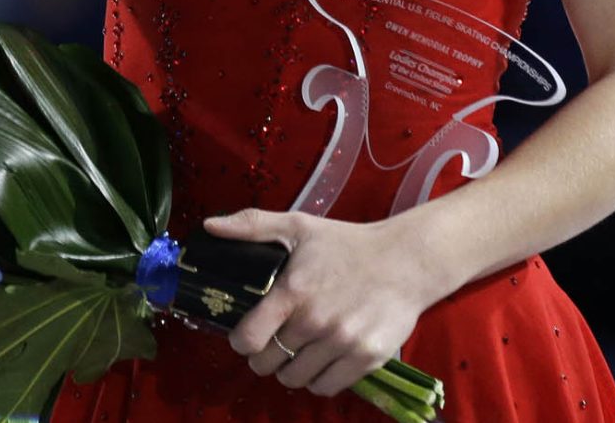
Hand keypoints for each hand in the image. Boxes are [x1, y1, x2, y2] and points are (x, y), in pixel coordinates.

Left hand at [203, 208, 425, 398]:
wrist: (404, 260)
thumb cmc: (346, 243)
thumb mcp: (298, 225)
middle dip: (266, 355)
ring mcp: (341, 343)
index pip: (248, 339)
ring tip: (299, 350)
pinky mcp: (365, 360)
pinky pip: (326, 388)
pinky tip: (322, 360)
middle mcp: (315, 321)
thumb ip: (252, 226)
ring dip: (292, 369)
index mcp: (293, 291)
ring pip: (296, 380)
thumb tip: (209, 225)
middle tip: (276, 341)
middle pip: (269, 364)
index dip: (241, 341)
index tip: (247, 335)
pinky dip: (319, 380)